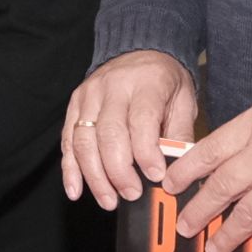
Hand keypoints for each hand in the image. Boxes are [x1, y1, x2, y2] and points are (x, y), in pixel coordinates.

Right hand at [61, 50, 200, 209]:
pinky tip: (76, 190)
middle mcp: (113, 87)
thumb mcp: (183, 100)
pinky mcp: (74, 106)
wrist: (140, 51)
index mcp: (145, 83)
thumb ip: (180, 134)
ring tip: (109, 200)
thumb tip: (178, 170)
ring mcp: (89, 96)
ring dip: (95, 176)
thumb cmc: (163, 82)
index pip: (141, 120)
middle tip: (132, 194)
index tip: (156, 176)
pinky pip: (68, 140)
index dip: (146, 152)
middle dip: (119, 171)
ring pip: (84, 140)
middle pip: (109, 134)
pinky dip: (70, 169)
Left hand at [159, 95, 251, 251]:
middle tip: (185, 226)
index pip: (210, 150)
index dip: (186, 171)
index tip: (169, 186)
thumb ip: (246, 135)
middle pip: (223, 186)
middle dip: (199, 210)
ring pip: (247, 215)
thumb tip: (213, 163)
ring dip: (227, 235)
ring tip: (214, 248)